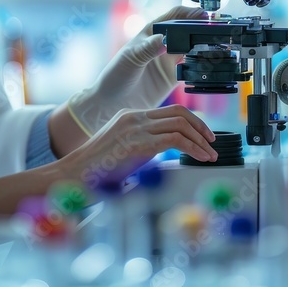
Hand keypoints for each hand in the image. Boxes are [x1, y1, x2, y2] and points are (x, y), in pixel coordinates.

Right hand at [60, 104, 217, 188]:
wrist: (74, 175)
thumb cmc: (94, 170)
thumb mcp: (121, 151)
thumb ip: (140, 146)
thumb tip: (162, 154)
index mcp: (130, 116)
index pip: (169, 111)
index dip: (191, 122)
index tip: (202, 136)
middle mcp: (134, 117)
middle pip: (179, 113)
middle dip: (201, 127)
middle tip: (213, 142)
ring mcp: (136, 127)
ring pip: (181, 124)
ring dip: (201, 139)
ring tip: (211, 154)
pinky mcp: (139, 142)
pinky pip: (176, 140)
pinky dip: (194, 148)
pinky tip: (200, 158)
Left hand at [67, 6, 205, 135]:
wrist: (111, 104)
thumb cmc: (114, 77)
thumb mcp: (130, 59)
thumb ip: (147, 49)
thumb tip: (162, 40)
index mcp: (150, 33)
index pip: (174, 17)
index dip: (190, 13)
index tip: (204, 14)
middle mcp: (162, 44)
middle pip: (187, 31)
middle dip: (202, 28)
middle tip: (217, 29)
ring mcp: (168, 61)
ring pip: (193, 48)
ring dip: (205, 45)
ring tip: (218, 45)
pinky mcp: (173, 77)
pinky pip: (192, 68)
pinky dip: (202, 65)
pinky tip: (210, 65)